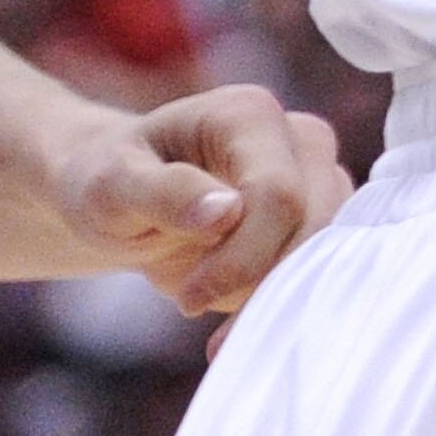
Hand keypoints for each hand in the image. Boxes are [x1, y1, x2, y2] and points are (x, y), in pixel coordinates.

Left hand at [57, 84, 350, 316]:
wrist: (121, 195)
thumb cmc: (108, 180)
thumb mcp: (111, 186)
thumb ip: (165, 193)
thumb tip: (228, 213)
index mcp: (251, 115)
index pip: (277, 194)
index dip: (243, 256)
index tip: (188, 301)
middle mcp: (299, 139)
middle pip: (312, 223)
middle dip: (257, 280)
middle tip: (193, 310)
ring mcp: (316, 177)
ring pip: (327, 248)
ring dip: (270, 295)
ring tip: (207, 317)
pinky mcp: (316, 216)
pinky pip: (318, 267)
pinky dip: (276, 300)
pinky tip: (229, 321)